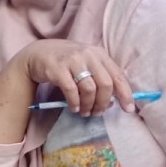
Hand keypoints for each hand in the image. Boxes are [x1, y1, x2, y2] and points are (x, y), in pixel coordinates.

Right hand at [15, 39, 134, 115]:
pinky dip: (75, 103)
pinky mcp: (57, 69)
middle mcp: (88, 55)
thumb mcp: (86, 63)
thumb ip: (100, 78)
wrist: (37, 53)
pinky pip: (71, 90)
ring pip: (89, 89)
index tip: (128, 109)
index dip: (125, 94)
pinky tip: (74, 108)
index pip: (118, 76)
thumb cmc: (66, 61)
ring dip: (89, 105)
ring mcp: (72, 61)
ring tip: (85, 112)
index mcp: (99, 54)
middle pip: (105, 84)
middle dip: (103, 103)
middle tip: (98, 113)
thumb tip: (113, 102)